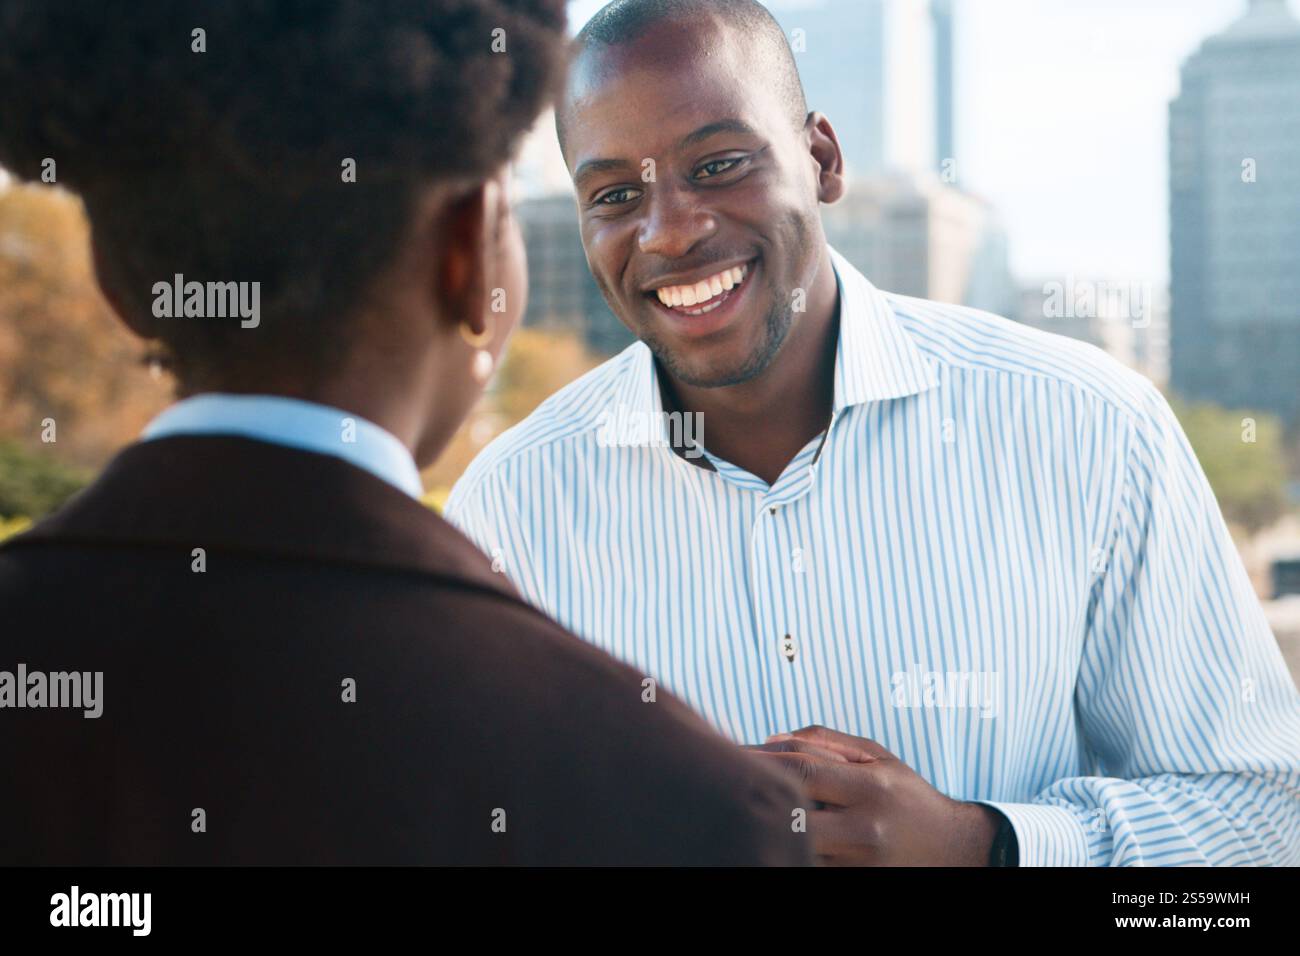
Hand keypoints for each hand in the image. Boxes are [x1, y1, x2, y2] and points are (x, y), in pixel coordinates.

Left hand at [748, 725, 1000, 865]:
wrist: (953, 850)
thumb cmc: (906, 795)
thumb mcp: (877, 757)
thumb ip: (825, 742)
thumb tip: (770, 738)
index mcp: (871, 788)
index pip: (804, 772)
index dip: (762, 761)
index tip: (733, 754)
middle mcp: (865, 829)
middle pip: (792, 815)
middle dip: (760, 798)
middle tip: (731, 784)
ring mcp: (858, 863)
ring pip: (795, 846)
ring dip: (768, 826)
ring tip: (748, 807)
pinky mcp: (853, 883)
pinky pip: (807, 865)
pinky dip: (787, 849)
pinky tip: (773, 834)